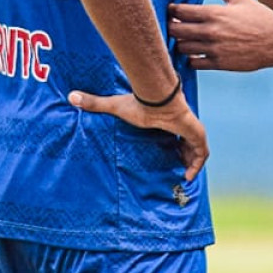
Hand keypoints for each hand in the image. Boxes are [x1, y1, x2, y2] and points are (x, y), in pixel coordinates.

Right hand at [66, 88, 208, 180]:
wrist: (156, 98)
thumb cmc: (139, 103)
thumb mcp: (115, 106)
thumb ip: (95, 103)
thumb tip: (70, 96)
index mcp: (167, 120)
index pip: (174, 133)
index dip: (174, 144)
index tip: (169, 155)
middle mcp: (181, 124)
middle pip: (188, 142)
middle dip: (185, 155)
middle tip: (178, 170)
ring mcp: (191, 129)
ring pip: (196, 149)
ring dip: (192, 162)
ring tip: (184, 176)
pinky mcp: (197, 134)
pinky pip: (202, 154)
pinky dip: (197, 165)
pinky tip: (189, 176)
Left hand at [170, 0, 272, 70]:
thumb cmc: (260, 17)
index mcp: (214, 13)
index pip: (180, 11)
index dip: (173, 10)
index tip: (173, 11)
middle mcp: (211, 31)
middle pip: (176, 30)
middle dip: (172, 27)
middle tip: (175, 25)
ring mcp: (214, 49)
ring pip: (182, 48)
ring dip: (180, 43)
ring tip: (185, 40)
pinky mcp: (219, 63)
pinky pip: (194, 63)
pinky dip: (191, 59)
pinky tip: (196, 53)